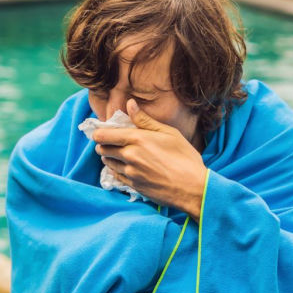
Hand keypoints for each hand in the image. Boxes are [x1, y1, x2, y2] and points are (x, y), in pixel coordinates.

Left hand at [92, 99, 206, 218]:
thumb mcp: (169, 133)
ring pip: (108, 163)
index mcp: (137, 139)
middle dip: (104, 144)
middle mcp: (130, 156)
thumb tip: (130, 104)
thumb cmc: (185, 159)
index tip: (104, 131)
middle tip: (112, 143)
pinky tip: (126, 168)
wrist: (193, 189)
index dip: (100, 132)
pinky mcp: (134, 186)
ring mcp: (131, 173)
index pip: (103, 135)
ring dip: (109, 158)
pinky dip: (117, 171)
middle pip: (102, 148)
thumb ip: (145, 120)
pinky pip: (116, 177)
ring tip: (119, 155)